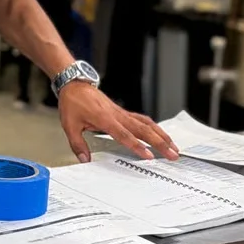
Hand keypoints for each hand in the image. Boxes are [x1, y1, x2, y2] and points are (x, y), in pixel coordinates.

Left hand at [56, 81, 178, 162]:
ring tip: (173, 146)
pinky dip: (154, 127)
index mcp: (105, 119)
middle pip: (143, 130)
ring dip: (161, 135)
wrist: (74, 84)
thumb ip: (78, 144)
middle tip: (172, 154)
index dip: (137, 146)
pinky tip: (160, 134)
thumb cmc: (73, 102)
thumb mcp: (69, 125)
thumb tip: (85, 160)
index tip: (149, 156)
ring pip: (147, 124)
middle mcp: (117, 115)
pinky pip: (142, 119)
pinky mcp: (122, 112)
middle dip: (160, 143)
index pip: (125, 135)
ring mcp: (122, 113)